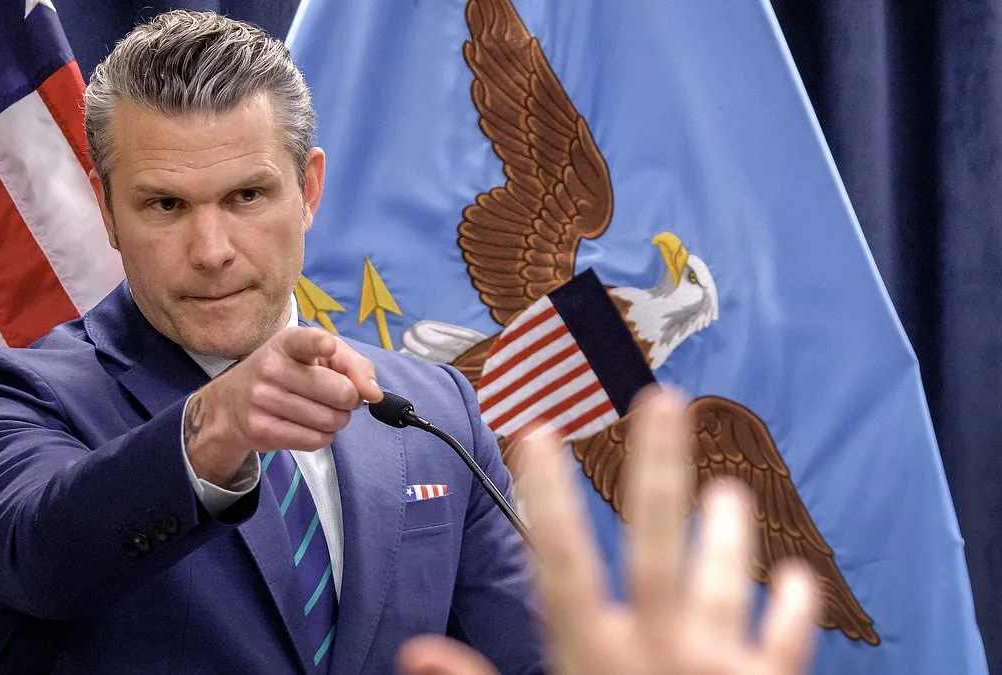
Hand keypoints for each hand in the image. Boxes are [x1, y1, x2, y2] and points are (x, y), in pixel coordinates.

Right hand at [183, 327, 382, 485]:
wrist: (232, 404)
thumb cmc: (286, 373)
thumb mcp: (315, 356)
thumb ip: (353, 365)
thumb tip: (374, 393)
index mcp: (288, 342)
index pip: (306, 341)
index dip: (321, 346)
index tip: (328, 348)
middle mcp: (272, 368)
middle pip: (339, 392)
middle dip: (351, 399)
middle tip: (341, 397)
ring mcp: (264, 400)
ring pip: (331, 420)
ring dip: (338, 420)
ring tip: (323, 411)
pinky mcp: (263, 430)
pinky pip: (316, 440)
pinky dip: (323, 436)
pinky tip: (310, 426)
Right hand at [397, 388, 818, 674]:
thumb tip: (414, 651)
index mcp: (594, 656)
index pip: (560, 559)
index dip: (544, 493)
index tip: (537, 432)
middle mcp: (658, 648)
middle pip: (657, 540)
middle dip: (658, 466)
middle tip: (664, 401)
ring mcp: (718, 665)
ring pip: (726, 578)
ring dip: (730, 530)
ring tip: (732, 488)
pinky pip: (786, 640)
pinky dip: (793, 610)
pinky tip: (799, 579)